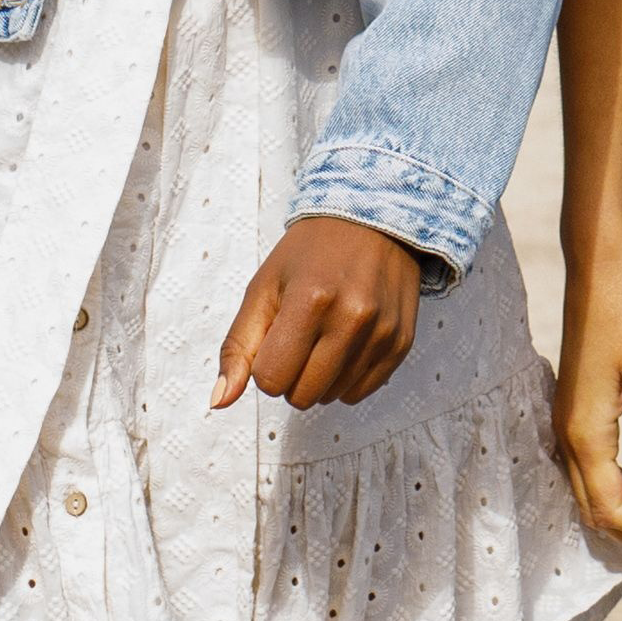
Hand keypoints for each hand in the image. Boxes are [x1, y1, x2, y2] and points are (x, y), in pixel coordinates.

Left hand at [212, 214, 425, 410]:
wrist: (374, 219)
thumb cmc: (310, 254)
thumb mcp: (263, 287)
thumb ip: (238, 346)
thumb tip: (220, 401)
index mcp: (310, 300)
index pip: (270, 380)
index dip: (265, 364)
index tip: (275, 335)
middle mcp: (352, 318)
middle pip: (302, 396)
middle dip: (291, 375)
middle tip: (299, 337)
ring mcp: (381, 332)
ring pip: (332, 398)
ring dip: (320, 377)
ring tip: (326, 334)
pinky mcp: (401, 342)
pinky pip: (360, 393)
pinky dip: (346, 378)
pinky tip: (347, 343)